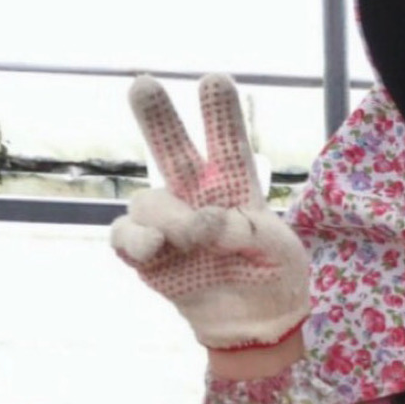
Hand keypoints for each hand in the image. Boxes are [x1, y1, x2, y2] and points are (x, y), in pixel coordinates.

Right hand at [110, 74, 310, 350]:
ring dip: (168, 217)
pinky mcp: (148, 256)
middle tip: (143, 84)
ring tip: (194, 238)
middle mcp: (197, 197)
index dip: (220, 114)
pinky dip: (135, 239)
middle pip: (172, 150)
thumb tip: (201, 221)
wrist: (255, 323)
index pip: (228, 145)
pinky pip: (125, 236)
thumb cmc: (274, 274)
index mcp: (237, 187)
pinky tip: (153, 248)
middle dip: (158, 117)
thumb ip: (244, 229)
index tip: (215, 80)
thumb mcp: (278, 249)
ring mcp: (169, 225)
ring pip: (148, 201)